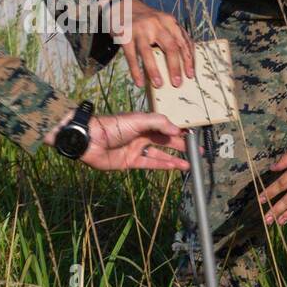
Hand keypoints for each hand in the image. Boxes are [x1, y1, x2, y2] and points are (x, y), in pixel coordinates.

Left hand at [45, 110, 189, 170]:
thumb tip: (177, 129)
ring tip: (190, 164)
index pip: (166, 126)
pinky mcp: (130, 162)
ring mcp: (136, 149)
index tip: (193, 136)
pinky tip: (175, 167)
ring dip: (175, 159)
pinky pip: (150, 164)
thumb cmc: (112, 126)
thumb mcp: (137, 120)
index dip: (179, 131)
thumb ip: (158, 122)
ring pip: (160, 154)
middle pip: (165, 141)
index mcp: (143, 122)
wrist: (89, 140)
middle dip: (181, 146)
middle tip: (196, 152)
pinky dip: (163, 166)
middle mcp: (141, 135)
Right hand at [112, 0, 194, 89]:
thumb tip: (183, 64)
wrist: (123, 6)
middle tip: (177, 83)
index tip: (190, 75)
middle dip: (175, 67)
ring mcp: (139, 29)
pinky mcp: (125, 35)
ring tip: (158, 84)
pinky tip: (139, 82)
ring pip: (148, 52)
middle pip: (169, 46)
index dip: (188, 60)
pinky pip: (131, 56)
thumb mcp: (163, 22)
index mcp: (169, 21)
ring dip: (154, 71)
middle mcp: (156, 23)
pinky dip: (136, 71)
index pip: (183, 42)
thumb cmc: (148, 20)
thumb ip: (173, 37)